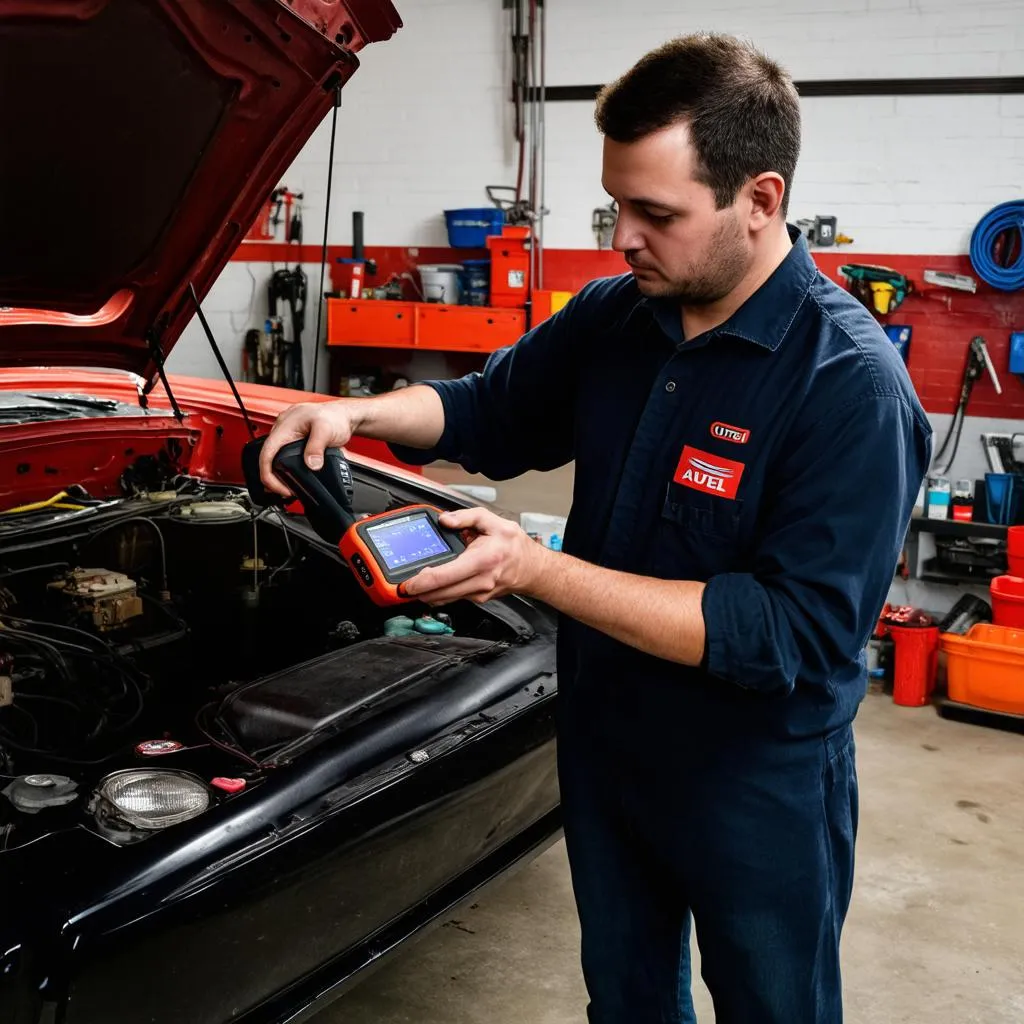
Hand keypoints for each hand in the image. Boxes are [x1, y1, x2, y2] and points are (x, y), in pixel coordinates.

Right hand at [259, 401, 360, 495]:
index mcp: (284, 426)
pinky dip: (285, 467)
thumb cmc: (334, 416)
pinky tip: (292, 474)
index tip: (281, 488)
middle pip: (268, 457)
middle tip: (287, 491)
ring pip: (274, 456)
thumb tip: (311, 465)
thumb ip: (317, 447)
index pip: (266, 454)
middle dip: (273, 478)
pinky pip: (282, 454)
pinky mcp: (293, 438)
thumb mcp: (326, 430)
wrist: (343, 415)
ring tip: (288, 486)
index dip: (269, 475)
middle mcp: (281, 429)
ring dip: (278, 472)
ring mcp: (286, 433)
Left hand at [401, 507, 552, 605]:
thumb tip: (444, 520)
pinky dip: (440, 594)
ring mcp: (478, 593)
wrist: (533, 569)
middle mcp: (479, 581)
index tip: (406, 584)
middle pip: (439, 594)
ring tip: (414, 587)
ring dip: (427, 595)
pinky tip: (433, 585)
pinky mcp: (478, 598)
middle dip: (417, 593)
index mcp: (481, 561)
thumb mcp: (493, 521)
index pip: (443, 576)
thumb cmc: (515, 547)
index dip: (420, 583)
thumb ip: (466, 517)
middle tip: (402, 588)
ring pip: (444, 599)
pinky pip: (453, 598)